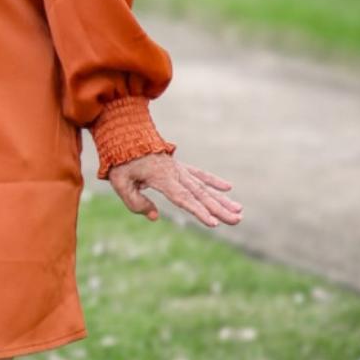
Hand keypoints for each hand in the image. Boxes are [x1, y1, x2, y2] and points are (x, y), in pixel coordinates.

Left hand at [107, 153, 242, 228]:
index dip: (198, 211)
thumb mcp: (120, 183)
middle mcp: (174, 173)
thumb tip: (155, 216)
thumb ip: (135, 202)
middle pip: (199, 194)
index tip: (213, 223)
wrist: (122, 136)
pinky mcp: (178, 166)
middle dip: (219, 209)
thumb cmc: (120, 162)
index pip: (182, 198)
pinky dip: (212, 180)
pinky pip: (198, 174)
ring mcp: (178, 169)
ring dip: (221, 199)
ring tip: (239, 211)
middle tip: (237, 220)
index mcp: (160, 177)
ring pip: (203, 186)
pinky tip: (228, 188)